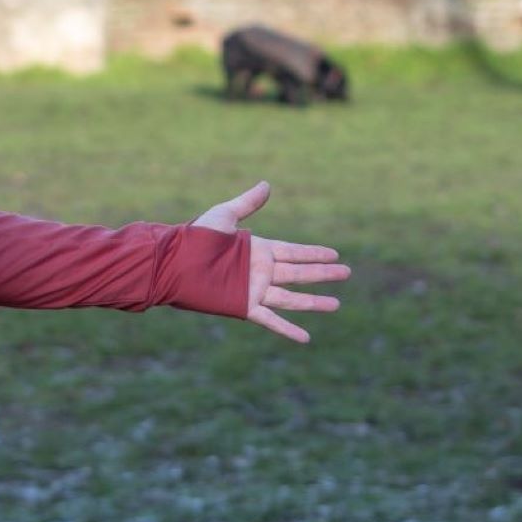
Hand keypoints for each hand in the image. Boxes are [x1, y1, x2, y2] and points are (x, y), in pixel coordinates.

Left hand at [193, 180, 349, 343]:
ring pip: (292, 297)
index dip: (314, 253)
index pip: (294, 251)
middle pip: (300, 273)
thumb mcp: (224, 216)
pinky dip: (288, 329)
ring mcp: (254, 290)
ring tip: (337, 304)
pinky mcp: (244, 306)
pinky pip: (271, 319)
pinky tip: (305, 337)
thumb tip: (267, 184)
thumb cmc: (194, 238)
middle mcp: (260, 271)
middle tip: (347, 273)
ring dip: (314, 301)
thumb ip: (247, 203)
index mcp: (258, 249)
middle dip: (323, 273)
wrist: (174, 263)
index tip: (334, 254)